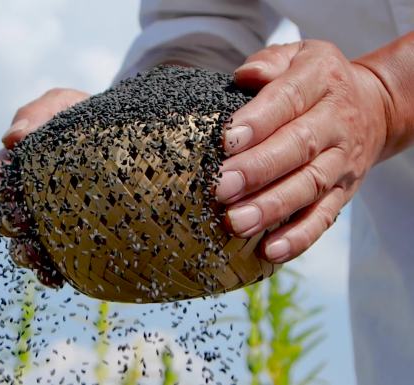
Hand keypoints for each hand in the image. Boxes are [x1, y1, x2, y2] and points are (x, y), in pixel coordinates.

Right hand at [0, 88, 89, 285]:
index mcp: (19, 163)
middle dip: (7, 221)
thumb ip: (36, 114)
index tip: (7, 187)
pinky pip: (52, 260)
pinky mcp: (68, 238)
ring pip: (22, 242)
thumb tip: (11, 138)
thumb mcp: (62, 103)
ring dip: (23, 253)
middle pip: (4, 214)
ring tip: (35, 257)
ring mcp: (46, 219)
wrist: (126, 134)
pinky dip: (48, 271)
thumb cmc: (87, 114)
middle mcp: (27, 194)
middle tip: (21, 222)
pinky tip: (57, 279)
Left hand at [216, 40, 391, 262]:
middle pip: (297, 148)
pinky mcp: (342, 193)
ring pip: (308, 187)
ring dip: (271, 207)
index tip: (226, 140)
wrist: (374, 107)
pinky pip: (323, 218)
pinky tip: (269, 251)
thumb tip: (246, 75)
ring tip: (236, 222)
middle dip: (257, 170)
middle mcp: (335, 123)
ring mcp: (341, 162)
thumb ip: (269, 62)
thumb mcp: (299, 55)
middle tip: (220, 188)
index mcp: (320, 83)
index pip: (287, 100)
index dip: (258, 121)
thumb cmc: (316, 82)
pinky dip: (298, 238)